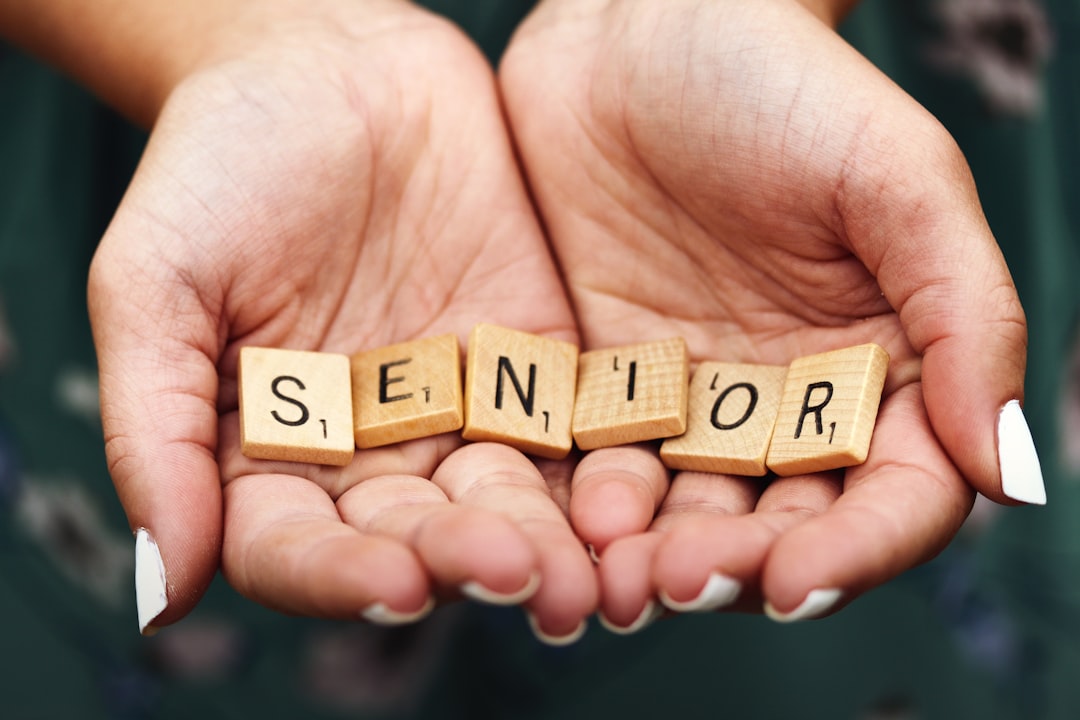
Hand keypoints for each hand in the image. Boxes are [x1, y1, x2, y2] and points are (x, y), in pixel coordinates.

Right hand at [88, 0, 594, 637]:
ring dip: (544, 536)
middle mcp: (367, 453)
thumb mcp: (155, 286)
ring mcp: (456, 409)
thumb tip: (160, 597)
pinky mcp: (531, 362)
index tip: (397, 583)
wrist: (327, 62)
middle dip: (466, 560)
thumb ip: (156, 433)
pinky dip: (598, 464)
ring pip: (502, 495)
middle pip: (415, 535)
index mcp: (266, 456)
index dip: (341, 574)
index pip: (296, 547)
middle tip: (520, 576)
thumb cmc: (218, 166)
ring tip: (583, 568)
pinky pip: (568, 424)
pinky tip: (630, 495)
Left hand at [501, 0, 1032, 625]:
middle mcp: (790, 402)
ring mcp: (691, 400)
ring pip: (684, 511)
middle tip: (681, 584)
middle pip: (780, 523)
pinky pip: (596, 461)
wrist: (639, 27)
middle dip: (736, 567)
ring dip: (654, 558)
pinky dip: (584, 504)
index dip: (855, 552)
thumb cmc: (783, 86)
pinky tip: (564, 524)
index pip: (893, 496)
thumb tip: (1010, 477)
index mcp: (884, 370)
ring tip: (617, 579)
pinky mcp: (602, 383)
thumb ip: (967, 318)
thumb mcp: (898, 180)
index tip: (798, 583)